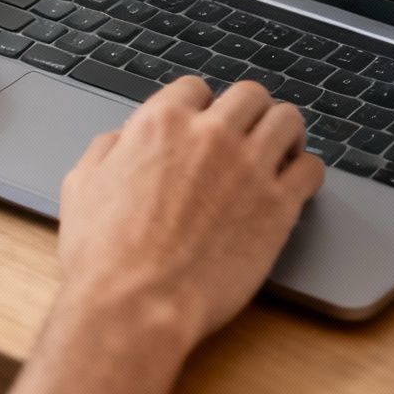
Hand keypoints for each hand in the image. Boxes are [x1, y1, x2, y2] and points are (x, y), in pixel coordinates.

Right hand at [56, 76, 323, 348]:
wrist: (135, 304)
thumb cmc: (103, 255)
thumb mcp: (82, 186)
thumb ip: (108, 150)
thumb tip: (122, 140)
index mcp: (161, 123)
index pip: (196, 88)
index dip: (201, 107)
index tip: (205, 125)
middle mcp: (210, 135)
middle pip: (250, 95)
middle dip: (248, 113)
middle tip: (247, 135)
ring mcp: (250, 167)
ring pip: (288, 120)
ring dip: (284, 133)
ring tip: (279, 153)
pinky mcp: (279, 206)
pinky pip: (312, 168)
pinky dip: (304, 171)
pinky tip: (294, 186)